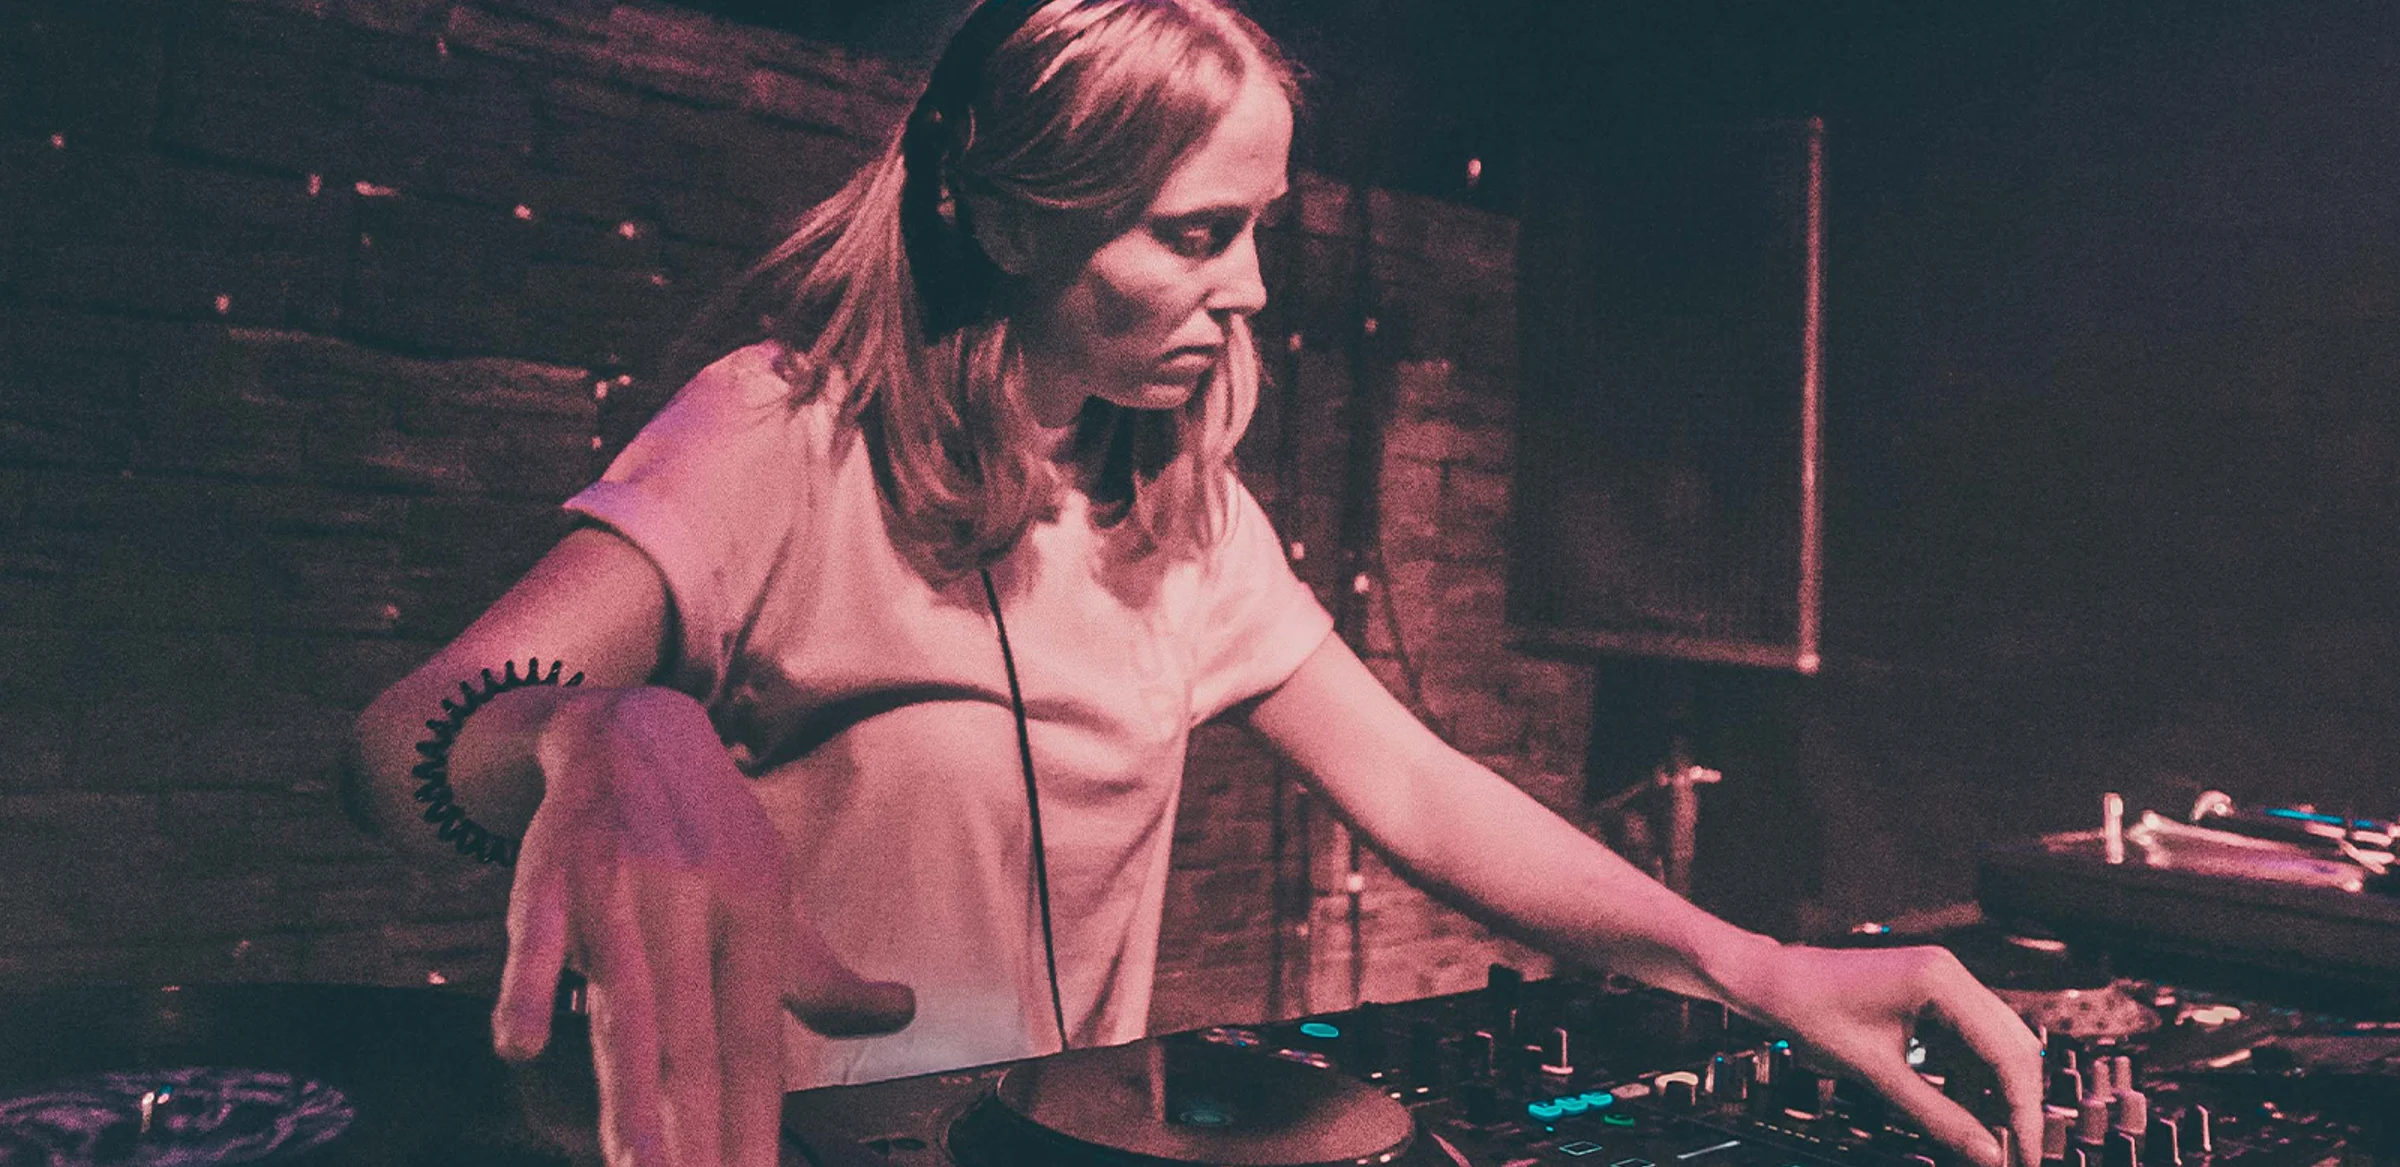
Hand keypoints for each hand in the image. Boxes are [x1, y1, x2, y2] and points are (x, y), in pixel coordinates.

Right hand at [487, 686, 913, 1166]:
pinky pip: (535, 934)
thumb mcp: (774, 895)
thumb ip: (824, 975)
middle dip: (695, 1132)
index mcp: (753, 923)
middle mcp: (693, 910)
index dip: (754, 1124)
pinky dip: (526, 985)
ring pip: (624, 1003)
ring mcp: (620, 890)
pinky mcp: (551, 871)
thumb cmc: (709, 835)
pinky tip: (520, 1044)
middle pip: (692, 1042)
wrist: (634, 727)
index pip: (754, 1047)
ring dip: (627, 1088)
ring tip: (638, 1162)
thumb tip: (898, 1013)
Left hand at [1735, 944, 2041, 1166]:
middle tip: (2016, 1154)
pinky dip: (1972, 1077)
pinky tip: (1969, 1113)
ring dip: (1996, 1092)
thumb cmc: (1810, 1015)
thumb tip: (1985, 1153)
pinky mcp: (1930, 996)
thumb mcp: (1874, 1073)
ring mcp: (1942, 982)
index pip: (2007, 1054)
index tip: (2024, 1155)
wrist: (1771, 983)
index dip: (2022, 1111)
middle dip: (2017, 1103)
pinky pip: (1967, 1040)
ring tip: (1994, 1141)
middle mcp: (1951, 974)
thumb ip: (1935, 1114)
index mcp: (1941, 983)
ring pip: (1994, 1045)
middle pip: (2012, 1047)